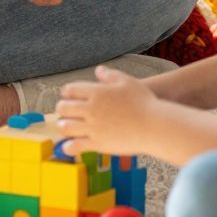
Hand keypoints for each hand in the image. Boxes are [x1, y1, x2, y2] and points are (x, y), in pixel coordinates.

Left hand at [54, 65, 169, 156]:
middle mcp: (91, 109)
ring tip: (64, 126)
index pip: (71, 90)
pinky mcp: (97, 144)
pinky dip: (68, 146)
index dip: (67, 92)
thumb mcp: (128, 82)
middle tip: (63, 111)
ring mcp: (93, 127)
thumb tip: (99, 70)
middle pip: (64, 108)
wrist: (154, 126)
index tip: (68, 95)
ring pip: (66, 127)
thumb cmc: (144, 102)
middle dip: (61, 109)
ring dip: (63, 126)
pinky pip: (76, 146)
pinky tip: (68, 146)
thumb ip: (111, 75)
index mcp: (96, 92)